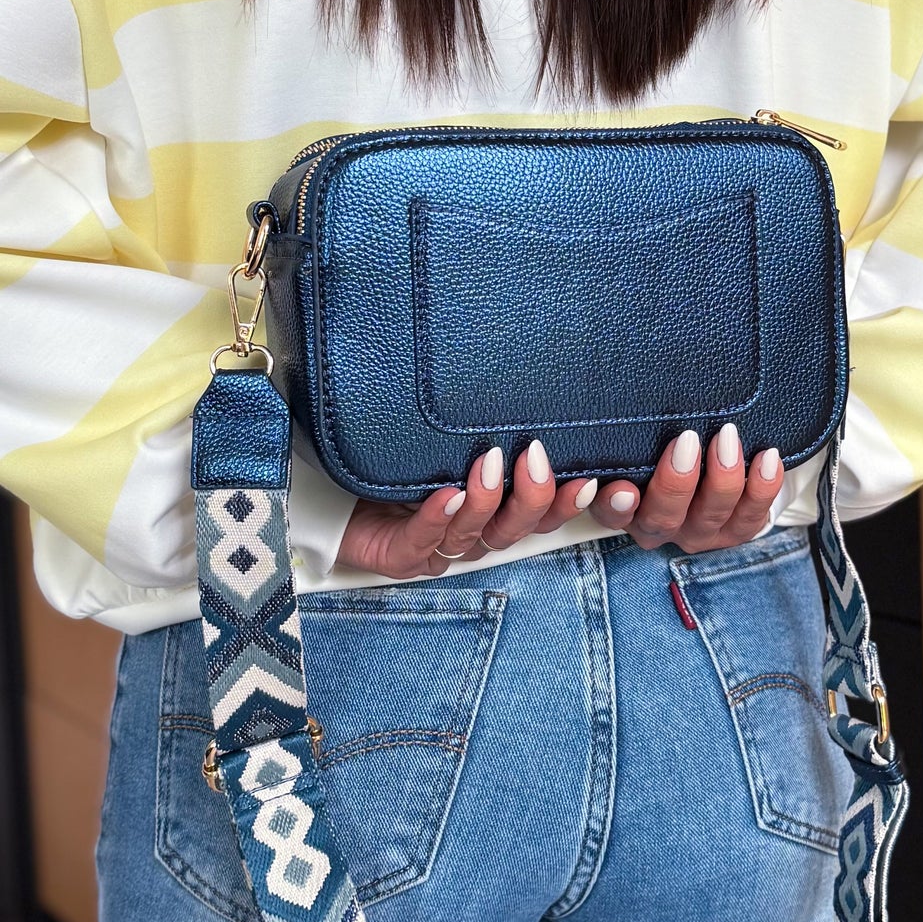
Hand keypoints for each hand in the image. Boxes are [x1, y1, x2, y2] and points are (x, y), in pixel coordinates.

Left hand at [336, 441, 598, 579]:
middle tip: (536, 457)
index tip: (593, 477)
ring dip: (485, 502)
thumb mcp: (445, 433)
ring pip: (474, 538)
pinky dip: (436, 518)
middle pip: (516, 530)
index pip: (542, 515)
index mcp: (491, 512)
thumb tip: (519, 365)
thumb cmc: (394, 456)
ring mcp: (436, 548)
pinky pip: (422, 543)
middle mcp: (470, 533)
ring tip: (489, 464)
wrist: (329, 484)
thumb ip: (484, 420)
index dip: (569, 502)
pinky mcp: (399, 556)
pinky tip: (447, 493)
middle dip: (533, 497)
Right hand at [589, 422, 781, 552]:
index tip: (624, 487)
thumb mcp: (649, 435)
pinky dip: (761, 488)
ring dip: (721, 479)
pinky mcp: (735, 532)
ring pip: (708, 517)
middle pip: (662, 518)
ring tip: (728, 439)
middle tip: (687, 441)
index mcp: (628, 506)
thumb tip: (646, 383)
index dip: (614, 506)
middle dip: (676, 483)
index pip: (610, 513)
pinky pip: (750, 518)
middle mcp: (660, 525)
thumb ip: (639, 427)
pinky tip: (767, 458)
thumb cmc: (673, 441)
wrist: (720, 461)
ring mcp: (698, 532)